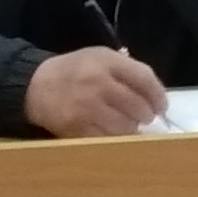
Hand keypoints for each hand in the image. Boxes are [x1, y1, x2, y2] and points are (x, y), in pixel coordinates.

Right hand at [24, 45, 170, 137]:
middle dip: (146, 114)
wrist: (35, 86)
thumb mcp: (99, 57)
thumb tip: (155, 94)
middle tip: (144, 117)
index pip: (144, 79)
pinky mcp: (77, 128)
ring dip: (131, 129)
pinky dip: (115, 139)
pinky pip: (108, 139)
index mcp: (106, 61)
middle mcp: (98, 83)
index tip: (162, 105)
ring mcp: (87, 108)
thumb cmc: (74, 70)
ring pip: (126, 127)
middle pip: (138, 106)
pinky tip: (113, 133)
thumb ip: (127, 69)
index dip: (158, 95)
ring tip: (128, 125)